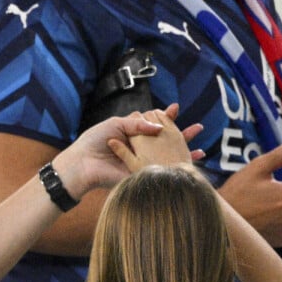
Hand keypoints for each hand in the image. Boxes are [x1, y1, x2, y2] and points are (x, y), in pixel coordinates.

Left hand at [58, 104, 199, 194]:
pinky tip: (195, 157)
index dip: (164, 117)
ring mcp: (141, 160)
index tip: (175, 108)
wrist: (83, 163)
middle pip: (164, 138)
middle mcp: (138, 147)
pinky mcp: (141, 173)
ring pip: (167, 152)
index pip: (152, 124)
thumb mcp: (116, 124)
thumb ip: (138, 124)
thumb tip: (159, 127)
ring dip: (184, 144)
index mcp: (130, 134)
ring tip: (198, 136)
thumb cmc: (94, 141)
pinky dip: (179, 163)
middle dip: (180, 131)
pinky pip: (163, 167)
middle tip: (197, 126)